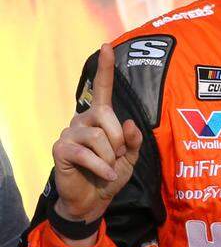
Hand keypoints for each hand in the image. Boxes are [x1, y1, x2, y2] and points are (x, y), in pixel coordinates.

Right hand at [51, 45, 142, 225]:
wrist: (93, 200)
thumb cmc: (111, 175)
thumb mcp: (131, 157)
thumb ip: (134, 140)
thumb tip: (130, 124)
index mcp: (100, 118)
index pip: (102, 89)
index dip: (105, 69)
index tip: (107, 46)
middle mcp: (82, 120)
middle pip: (107, 115)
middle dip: (119, 140)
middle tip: (116, 157)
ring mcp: (69, 133)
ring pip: (98, 136)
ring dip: (110, 156)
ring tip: (107, 167)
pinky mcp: (61, 149)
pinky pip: (86, 153)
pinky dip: (101, 167)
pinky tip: (103, 174)